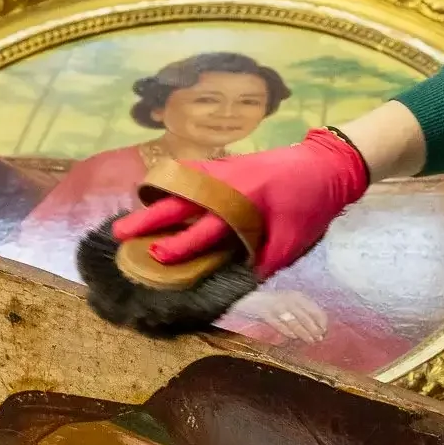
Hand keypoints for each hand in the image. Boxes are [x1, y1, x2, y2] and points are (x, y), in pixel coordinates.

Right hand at [110, 129, 368, 279]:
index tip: (153, 257)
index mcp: (240, 207)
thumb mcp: (292, 240)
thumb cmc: (310, 204)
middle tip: (119, 232)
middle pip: (177, 203)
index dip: (177, 247)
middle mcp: (224, 187)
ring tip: (133, 208)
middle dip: (147, 219)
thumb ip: (265, 261)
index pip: (201, 231)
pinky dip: (173, 179)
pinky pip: (191, 170)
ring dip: (155, 195)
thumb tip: (241, 282)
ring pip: (179, 182)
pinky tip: (163, 188)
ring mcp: (222, 170)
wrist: (324, 164)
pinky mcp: (225, 162)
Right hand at [233, 287, 329, 344]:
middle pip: (306, 318)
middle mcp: (289, 300)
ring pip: (295, 323)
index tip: (324, 331)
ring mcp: (277, 307)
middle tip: (319, 339)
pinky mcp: (266, 314)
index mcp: (297, 296)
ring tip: (310, 341)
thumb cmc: (274, 302)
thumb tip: (319, 327)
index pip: (315, 310)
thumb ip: (303, 311)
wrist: (249, 297)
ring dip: (304, 333)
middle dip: (314, 330)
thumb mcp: (291, 302)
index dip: (321, 322)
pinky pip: (280, 325)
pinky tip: (293, 337)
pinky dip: (288, 332)